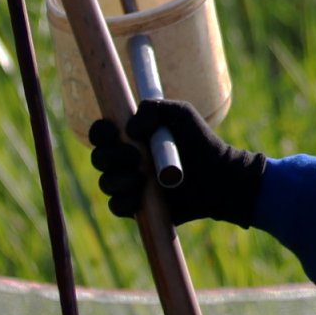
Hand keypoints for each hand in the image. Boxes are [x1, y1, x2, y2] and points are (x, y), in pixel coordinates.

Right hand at [87, 99, 266, 227]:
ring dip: (119, 180)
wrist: (216, 177)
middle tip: (135, 156)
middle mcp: (127, 159)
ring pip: (106, 182)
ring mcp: (130, 183)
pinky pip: (116, 206)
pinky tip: (141, 197)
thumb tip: (128, 128)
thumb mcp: (181, 114)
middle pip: (99, 157)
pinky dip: (125, 201)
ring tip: (143, 179)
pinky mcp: (137, 206)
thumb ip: (155, 108)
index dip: (100, 132)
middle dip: (111, 156)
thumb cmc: (200, 142)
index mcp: (133, 136)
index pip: (102, 132)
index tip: (113, 132)